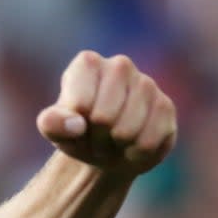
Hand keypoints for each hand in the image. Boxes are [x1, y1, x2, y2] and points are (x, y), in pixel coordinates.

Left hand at [37, 50, 176, 175]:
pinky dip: (134, 153)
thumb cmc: (76, 133)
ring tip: (111, 140)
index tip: (75, 124)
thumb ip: (52, 123)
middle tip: (95, 136)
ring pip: (127, 131)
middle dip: (95, 137)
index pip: (79, 104)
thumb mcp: (55, 130)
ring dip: (115, 147)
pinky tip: (131, 145)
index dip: (74, 126)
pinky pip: (147, 141)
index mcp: (87, 64)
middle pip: (103, 118)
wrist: (106, 149)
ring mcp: (146, 83)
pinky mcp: (165, 106)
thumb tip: (75, 124)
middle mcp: (119, 66)